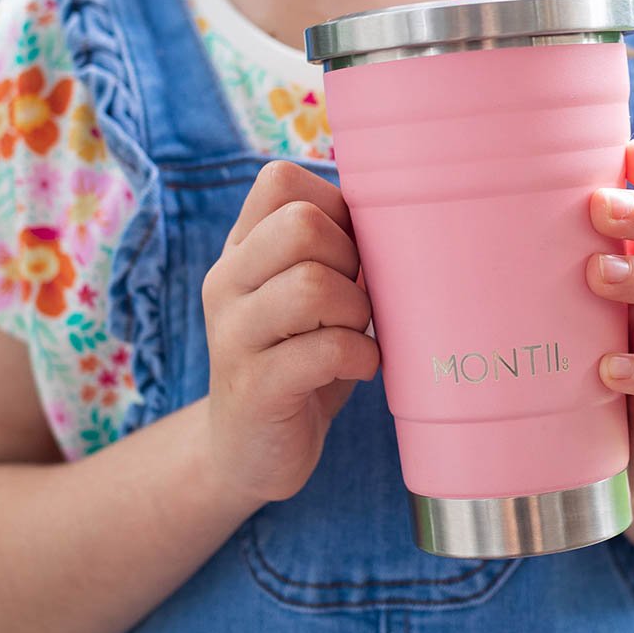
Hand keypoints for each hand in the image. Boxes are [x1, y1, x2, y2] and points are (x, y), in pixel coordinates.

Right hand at [201, 160, 379, 506]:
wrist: (250, 451)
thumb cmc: (301, 357)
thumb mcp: (309, 293)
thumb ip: (335, 249)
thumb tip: (407, 212)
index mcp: (242, 248)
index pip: (280, 181)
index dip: (335, 206)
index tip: (350, 252)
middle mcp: (226, 281)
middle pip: (301, 224)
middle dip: (350, 259)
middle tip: (356, 298)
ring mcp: (233, 334)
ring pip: (311, 284)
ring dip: (356, 310)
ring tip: (357, 334)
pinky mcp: (253, 387)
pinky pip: (323, 349)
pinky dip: (360, 355)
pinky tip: (359, 366)